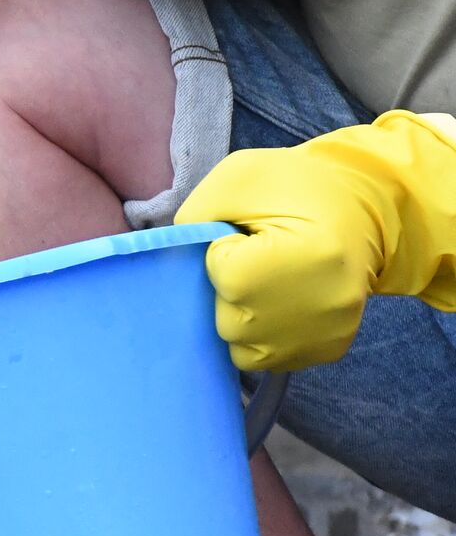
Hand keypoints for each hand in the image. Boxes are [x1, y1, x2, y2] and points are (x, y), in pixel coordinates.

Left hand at [176, 110, 455, 370]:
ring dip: (244, 319)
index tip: (251, 236)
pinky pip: (271, 358)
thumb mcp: (239, 177)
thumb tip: (167, 266)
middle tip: (262, 261)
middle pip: (226, 320)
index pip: (220, 274)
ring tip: (270, 286)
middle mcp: (308, 311)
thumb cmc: (297, 187)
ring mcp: (319, 336)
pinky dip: (267, 336)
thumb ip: (194, 219)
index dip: (225, 252)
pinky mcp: (327, 350)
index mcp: (289, 261)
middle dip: (231, 291)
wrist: (366, 205)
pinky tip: (284, 303)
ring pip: (242, 349)